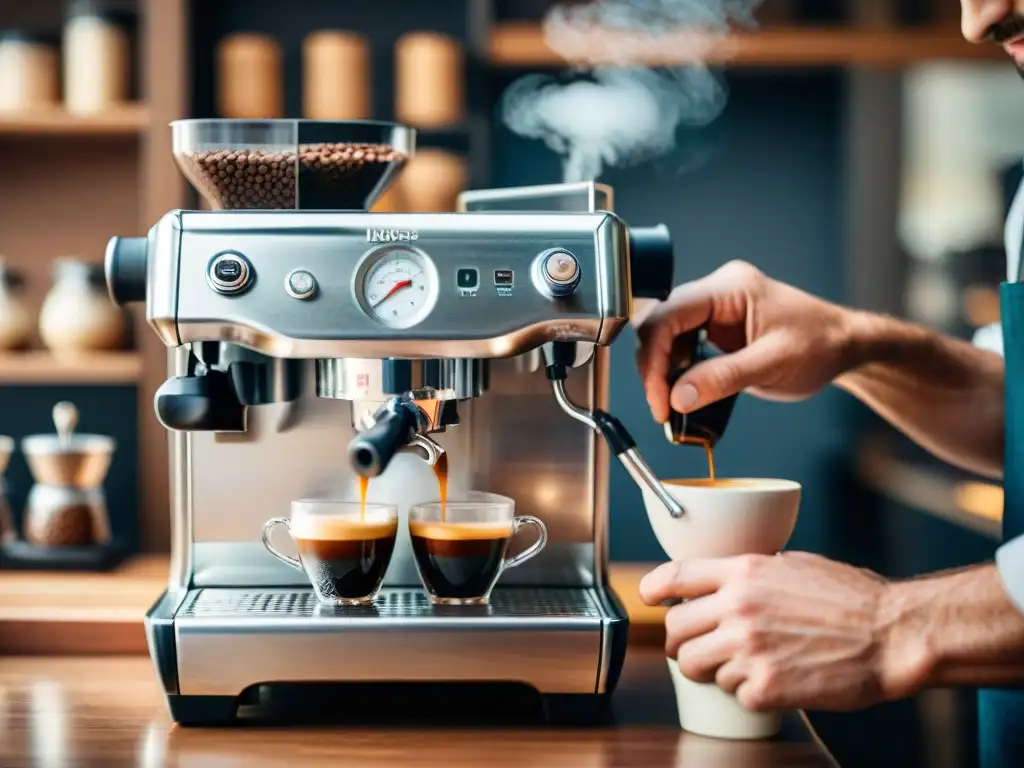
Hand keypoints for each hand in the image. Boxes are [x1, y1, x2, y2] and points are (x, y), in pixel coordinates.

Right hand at [636, 261, 859, 422]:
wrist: (844, 346)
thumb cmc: (821, 345)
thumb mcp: (774, 364)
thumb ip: (723, 378)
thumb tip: (678, 397)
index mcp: (730, 287)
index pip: (670, 314)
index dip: (656, 358)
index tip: (659, 397)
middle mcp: (717, 292)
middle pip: (660, 324)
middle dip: (654, 367)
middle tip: (661, 406)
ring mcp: (714, 309)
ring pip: (665, 336)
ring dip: (662, 371)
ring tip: (670, 404)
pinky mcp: (715, 328)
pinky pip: (680, 345)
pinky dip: (675, 371)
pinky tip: (682, 392)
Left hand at [639, 552, 915, 711]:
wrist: (892, 635)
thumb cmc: (853, 600)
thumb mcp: (794, 566)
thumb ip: (753, 574)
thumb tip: (726, 583)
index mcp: (744, 573)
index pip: (675, 576)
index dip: (653, 588)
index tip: (648, 596)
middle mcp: (738, 608)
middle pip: (675, 630)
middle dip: (680, 642)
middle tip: (694, 648)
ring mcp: (748, 649)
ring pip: (696, 666)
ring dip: (711, 669)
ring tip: (737, 666)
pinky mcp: (764, 686)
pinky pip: (733, 693)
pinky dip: (747, 692)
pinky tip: (771, 681)